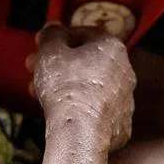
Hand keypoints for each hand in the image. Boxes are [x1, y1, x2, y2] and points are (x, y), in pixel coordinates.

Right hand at [29, 24, 134, 150]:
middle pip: (87, 62)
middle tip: (38, 69)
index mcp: (112, 48)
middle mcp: (125, 72)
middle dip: (60, 65)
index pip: (85, 33)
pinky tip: (61, 113)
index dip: (60, 37)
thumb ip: (51, 35)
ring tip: (42, 94)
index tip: (45, 43)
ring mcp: (125, 101)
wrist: (80, 133)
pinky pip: (96, 111)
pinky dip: (80, 110)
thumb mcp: (49, 52)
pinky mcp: (119, 125)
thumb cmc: (68, 90)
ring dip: (67, 87)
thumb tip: (53, 29)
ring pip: (91, 88)